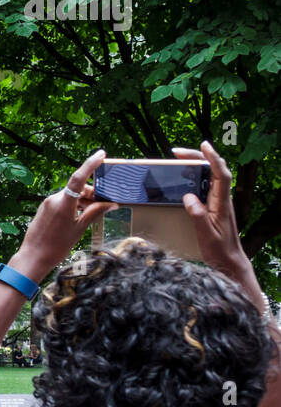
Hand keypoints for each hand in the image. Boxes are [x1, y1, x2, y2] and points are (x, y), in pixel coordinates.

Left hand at [11, 149, 115, 280]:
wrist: (34, 256)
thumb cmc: (57, 245)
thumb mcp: (80, 228)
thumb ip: (95, 213)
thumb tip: (111, 204)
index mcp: (63, 202)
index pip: (79, 177)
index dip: (90, 164)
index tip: (101, 155)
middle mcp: (53, 199)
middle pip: (77, 189)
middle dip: (92, 194)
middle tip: (106, 204)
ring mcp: (47, 204)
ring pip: (71, 196)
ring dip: (84, 201)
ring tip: (94, 214)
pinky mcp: (45, 209)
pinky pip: (63, 202)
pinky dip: (74, 206)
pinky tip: (81, 216)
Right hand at [173, 141, 247, 273]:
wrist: (230, 261)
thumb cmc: (219, 250)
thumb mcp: (206, 235)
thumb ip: (198, 216)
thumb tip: (188, 197)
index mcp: (222, 203)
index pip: (221, 175)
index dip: (213, 158)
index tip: (203, 146)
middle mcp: (223, 199)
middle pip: (214, 171)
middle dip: (199, 157)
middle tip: (177, 152)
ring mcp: (219, 202)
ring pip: (211, 177)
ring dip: (197, 165)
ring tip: (179, 160)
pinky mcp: (214, 207)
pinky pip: (206, 186)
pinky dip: (196, 177)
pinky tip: (185, 178)